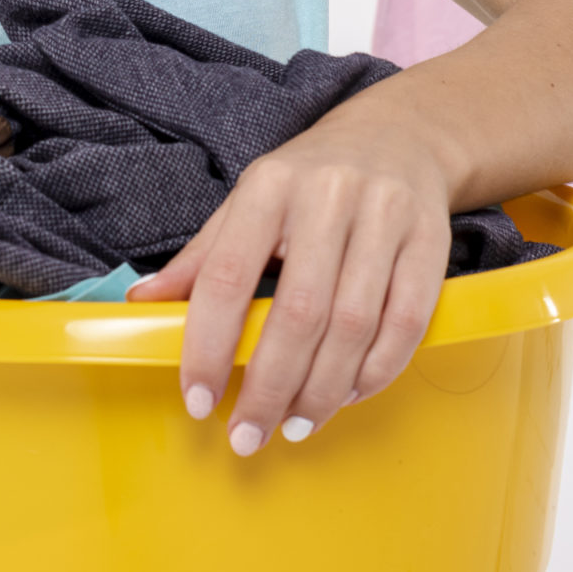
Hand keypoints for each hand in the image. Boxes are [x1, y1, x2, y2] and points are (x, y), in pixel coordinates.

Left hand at [126, 95, 452, 454]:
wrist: (400, 135)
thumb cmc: (310, 178)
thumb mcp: (249, 201)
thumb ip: (201, 258)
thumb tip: (141, 305)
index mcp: (269, 186)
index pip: (228, 276)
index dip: (208, 346)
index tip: (198, 400)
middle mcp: (329, 196)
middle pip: (298, 313)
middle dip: (268, 388)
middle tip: (247, 436)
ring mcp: (386, 217)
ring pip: (353, 326)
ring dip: (321, 391)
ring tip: (294, 425)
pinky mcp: (432, 240)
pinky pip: (405, 323)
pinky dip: (375, 372)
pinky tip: (347, 395)